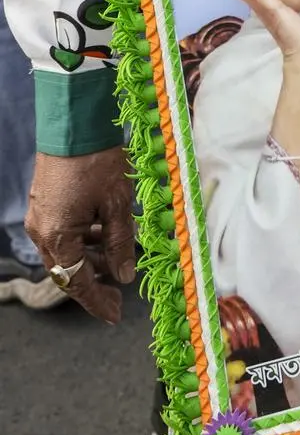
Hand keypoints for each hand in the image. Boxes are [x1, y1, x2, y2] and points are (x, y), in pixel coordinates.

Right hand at [26, 146, 135, 323]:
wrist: (75, 120)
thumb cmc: (98, 160)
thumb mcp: (117, 203)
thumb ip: (120, 243)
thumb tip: (125, 274)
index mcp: (57, 237)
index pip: (76, 283)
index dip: (97, 301)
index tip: (115, 315)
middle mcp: (42, 230)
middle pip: (67, 269)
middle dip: (93, 282)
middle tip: (119, 290)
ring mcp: (40, 214)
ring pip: (64, 250)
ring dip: (89, 259)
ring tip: (117, 260)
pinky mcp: (44, 200)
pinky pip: (62, 231)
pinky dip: (82, 239)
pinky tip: (104, 234)